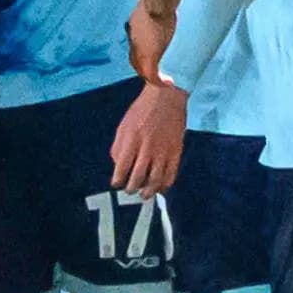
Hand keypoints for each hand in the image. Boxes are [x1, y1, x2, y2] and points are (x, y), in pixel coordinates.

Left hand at [110, 80, 188, 196]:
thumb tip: (117, 166)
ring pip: (155, 180)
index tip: (116, 184)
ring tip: (143, 195)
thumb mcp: (123, 126)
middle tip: (129, 191)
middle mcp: (147, 147)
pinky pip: (171, 174)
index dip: (118, 180)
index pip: (121, 168)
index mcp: (131, 140)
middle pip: (138, 177)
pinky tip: (160, 188)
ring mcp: (163, 151)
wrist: (166, 97)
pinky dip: (165, 185)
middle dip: (131, 188)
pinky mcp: (176, 151)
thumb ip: (118, 147)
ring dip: (148, 191)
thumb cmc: (141, 110)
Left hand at [126, 1, 170, 83]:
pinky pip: (153, 75)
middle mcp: (134, 40)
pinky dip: (160, 81)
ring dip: (152, 76)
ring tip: (163, 81)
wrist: (158, 2)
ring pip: (143, 69)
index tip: (150, 54)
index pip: (134, 45)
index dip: (139, 52)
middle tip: (154, 73)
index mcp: (134, 27)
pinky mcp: (150, 57)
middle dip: (143, 67)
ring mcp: (141, 50)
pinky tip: (168, 83)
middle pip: (135, 60)